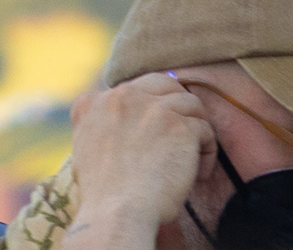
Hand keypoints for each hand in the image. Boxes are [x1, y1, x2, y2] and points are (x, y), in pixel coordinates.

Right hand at [62, 73, 217, 247]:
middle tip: (183, 133)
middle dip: (178, 105)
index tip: (157, 131)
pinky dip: (208, 152)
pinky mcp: (180, 127)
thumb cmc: (103, 192)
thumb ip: (99, 124)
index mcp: (93, 101)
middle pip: (163, 82)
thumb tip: (123, 125)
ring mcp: (153, 109)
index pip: (131, 89)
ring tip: (194, 157)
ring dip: (195, 130)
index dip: (149, 108)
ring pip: (190, 103)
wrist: (117, 211)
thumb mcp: (84, 146)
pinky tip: (200, 174)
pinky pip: (205, 130)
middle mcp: (122, 96)